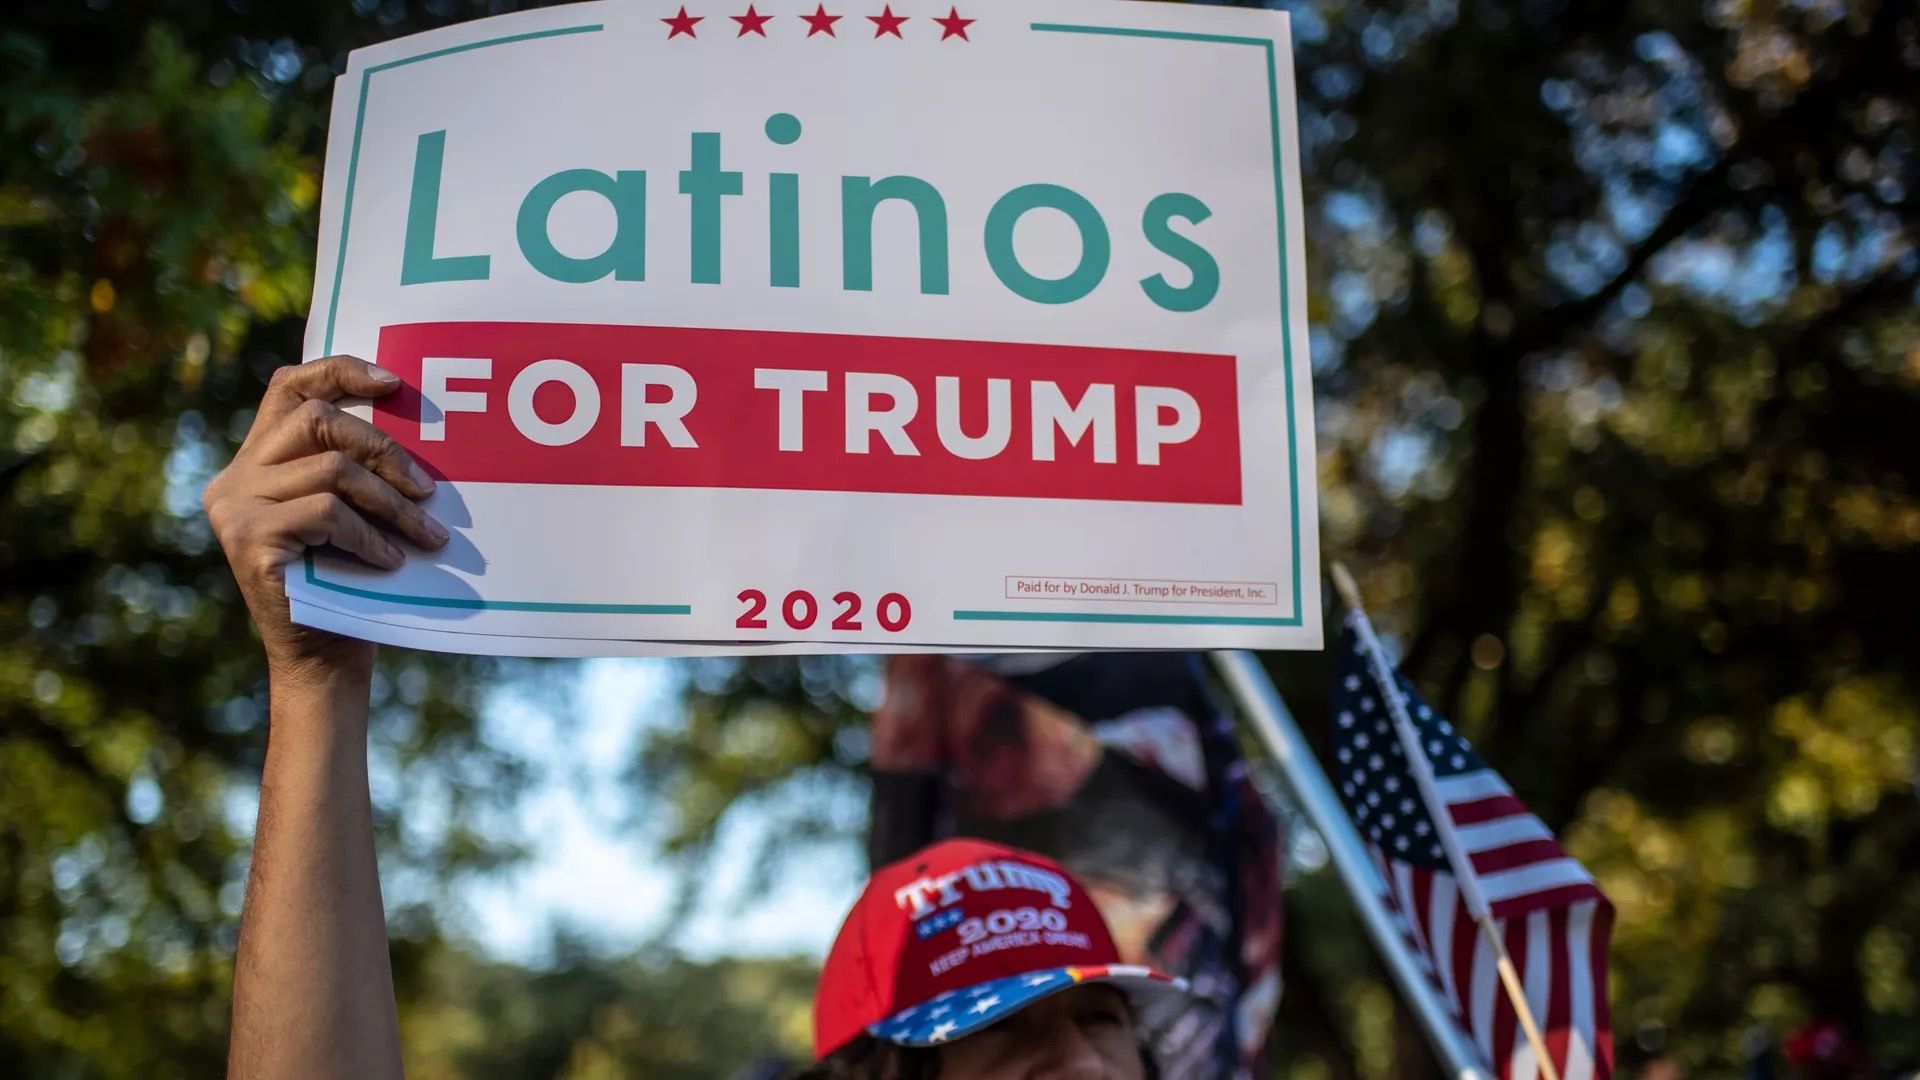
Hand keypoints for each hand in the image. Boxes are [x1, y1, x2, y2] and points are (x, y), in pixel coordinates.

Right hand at [204, 355, 447, 678]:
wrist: (320, 656)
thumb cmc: (348, 580)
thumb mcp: (349, 512)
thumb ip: (351, 466)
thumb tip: (412, 415)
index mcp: (255, 460)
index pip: (289, 387)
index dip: (340, 371)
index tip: (394, 383)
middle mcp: (234, 478)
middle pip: (317, 419)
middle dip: (385, 448)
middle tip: (427, 491)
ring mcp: (235, 508)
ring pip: (332, 470)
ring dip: (391, 503)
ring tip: (426, 533)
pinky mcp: (249, 539)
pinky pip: (327, 513)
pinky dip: (371, 535)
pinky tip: (392, 559)